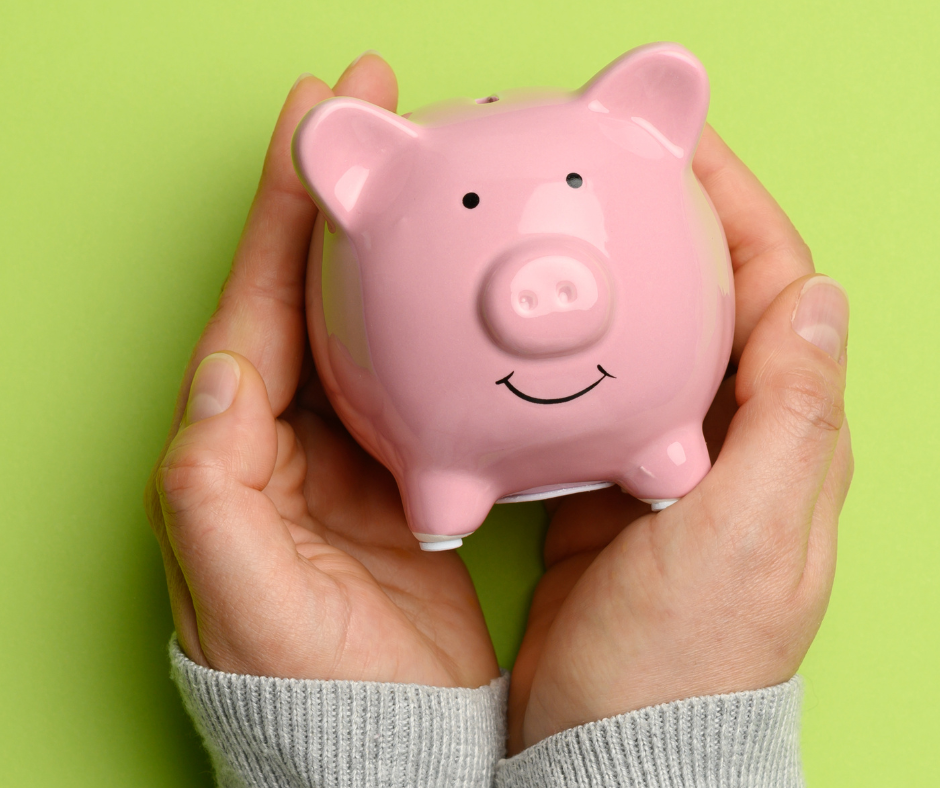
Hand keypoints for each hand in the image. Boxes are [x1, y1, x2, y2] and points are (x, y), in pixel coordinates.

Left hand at [144, 54, 498, 688]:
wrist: (379, 740)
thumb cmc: (301, 679)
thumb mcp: (239, 589)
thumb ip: (215, 483)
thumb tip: (223, 370)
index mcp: (236, 444)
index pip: (257, 298)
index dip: (284, 204)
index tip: (319, 112)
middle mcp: (286, 433)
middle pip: (310, 287)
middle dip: (339, 195)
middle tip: (378, 105)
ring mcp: (349, 446)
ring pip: (368, 321)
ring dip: (392, 245)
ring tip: (433, 170)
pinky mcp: (404, 470)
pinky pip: (419, 373)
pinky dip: (442, 322)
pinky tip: (473, 289)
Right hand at [508, 126, 852, 750]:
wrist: (610, 739)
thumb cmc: (684, 655)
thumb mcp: (750, 532)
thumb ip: (789, 418)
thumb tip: (823, 302)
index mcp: (785, 442)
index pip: (781, 295)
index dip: (742, 215)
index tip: (685, 153)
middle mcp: (735, 444)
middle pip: (717, 304)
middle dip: (680, 231)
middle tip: (619, 175)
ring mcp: (668, 464)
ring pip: (655, 344)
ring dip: (626, 285)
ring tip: (574, 232)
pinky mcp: (611, 488)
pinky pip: (601, 396)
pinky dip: (578, 354)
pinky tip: (537, 335)